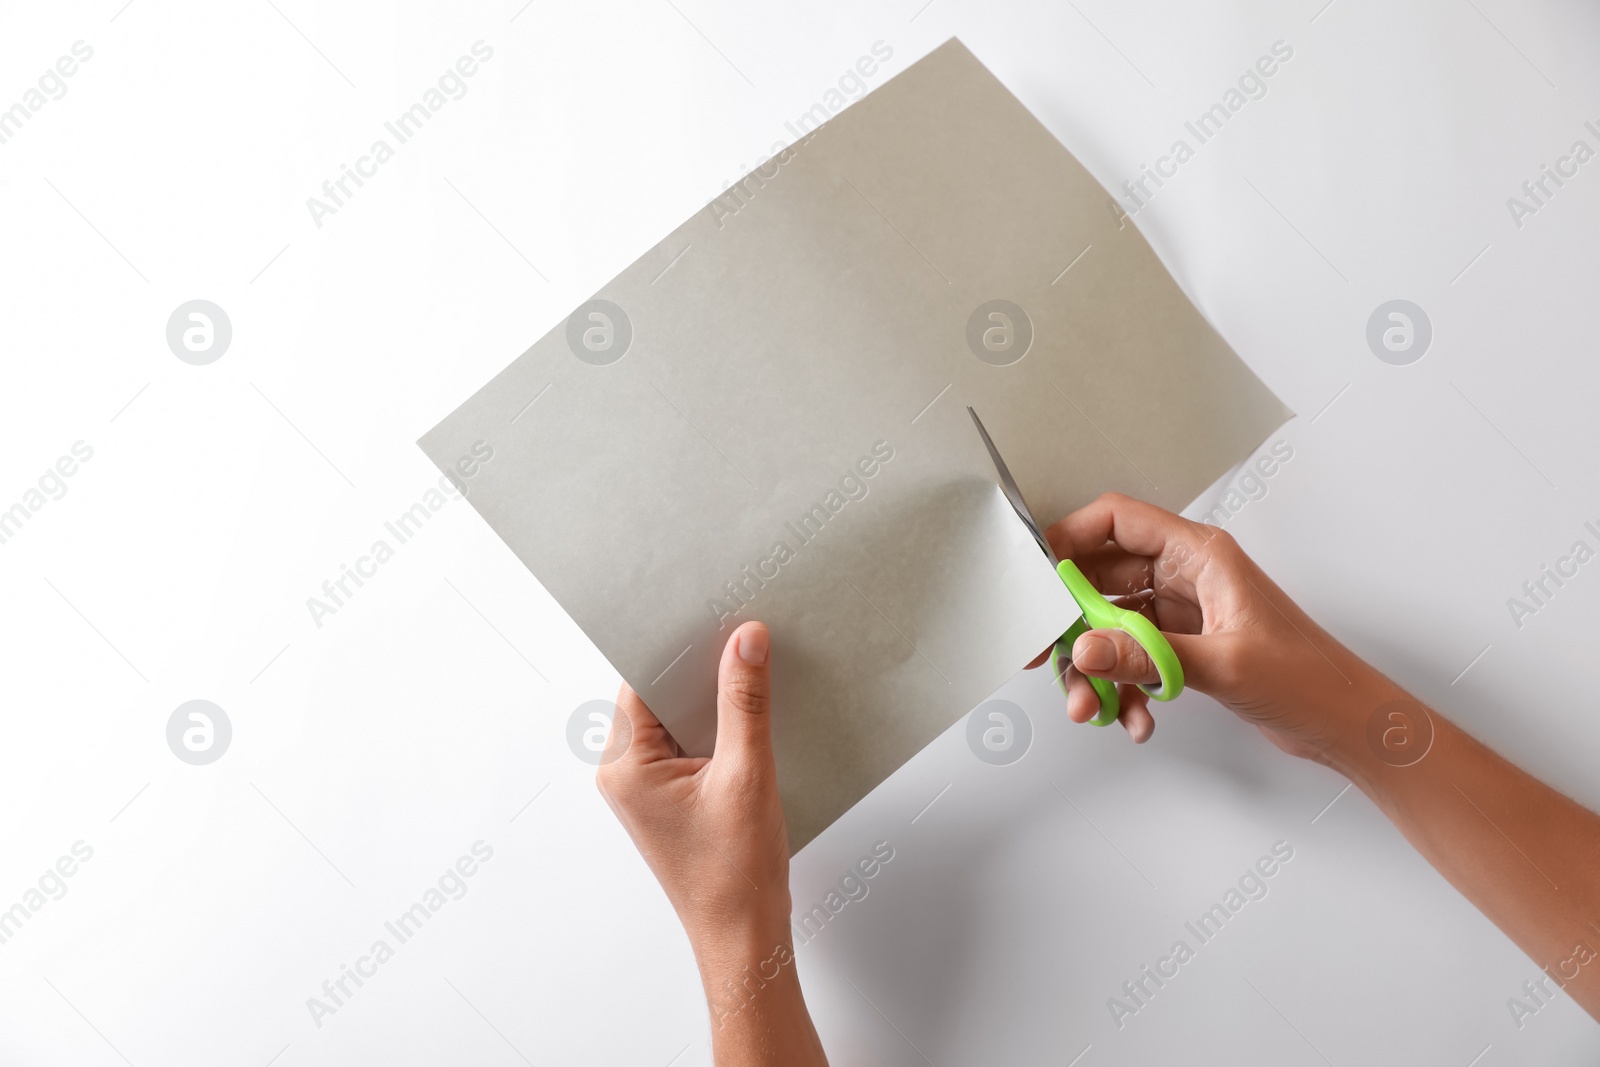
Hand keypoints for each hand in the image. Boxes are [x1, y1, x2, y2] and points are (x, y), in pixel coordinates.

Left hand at [597, 621, 827, 1063]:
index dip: (678, 645)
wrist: (745, 939)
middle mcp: (626, 773)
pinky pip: (694, 742)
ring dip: (714, 697)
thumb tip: (746, 639)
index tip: (712, 613)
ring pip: (680, 718)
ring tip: (755, 668)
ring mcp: (649, 786)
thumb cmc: (735, 875)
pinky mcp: (674, 797)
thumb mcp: (747, 775)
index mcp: (625, 766)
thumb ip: (745, 703)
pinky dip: (721, 726)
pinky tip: (755, 713)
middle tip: (743, 632)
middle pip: (660, 694)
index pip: (643, 681)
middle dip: (700, 667)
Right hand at [1030, 493, 1394, 756]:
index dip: (1069, 538)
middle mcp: (1187, 575)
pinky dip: (1125, 688)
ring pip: (1111, 626)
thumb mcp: (1220, 664)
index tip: (1037, 575)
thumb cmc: (1309, 676)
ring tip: (1093, 707)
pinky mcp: (1185, 647)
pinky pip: (1132, 659)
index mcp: (1199, 554)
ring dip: (1095, 668)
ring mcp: (1183, 612)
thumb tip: (1085, 651)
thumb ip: (1145, 656)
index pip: (1117, 520)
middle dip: (1072, 623)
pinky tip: (1135, 719)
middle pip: (1102, 580)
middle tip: (1046, 656)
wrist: (1346, 723)